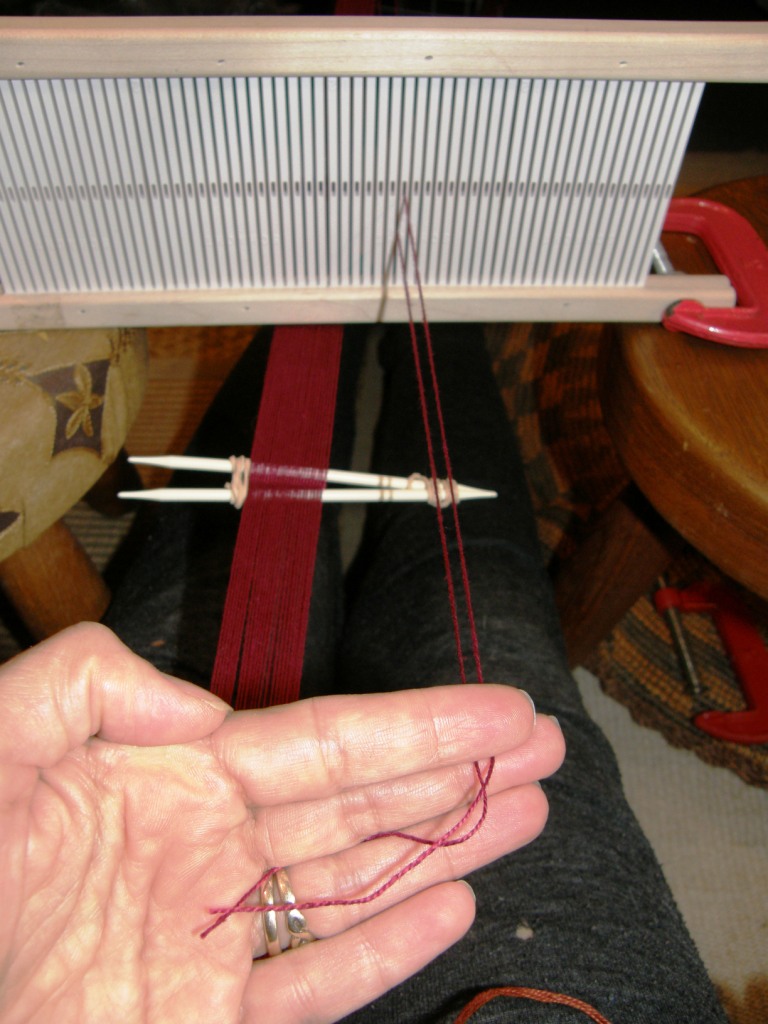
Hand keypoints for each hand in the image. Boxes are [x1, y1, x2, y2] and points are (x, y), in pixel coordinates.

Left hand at [0, 623, 562, 1023]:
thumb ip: (87, 683)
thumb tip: (206, 706)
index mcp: (176, 771)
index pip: (327, 741)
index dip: (421, 724)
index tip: (501, 708)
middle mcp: (211, 843)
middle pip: (363, 803)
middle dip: (458, 772)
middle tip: (545, 747)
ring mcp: (216, 933)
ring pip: (356, 881)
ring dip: (446, 844)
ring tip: (529, 811)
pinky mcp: (208, 1017)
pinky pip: (314, 981)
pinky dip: (386, 947)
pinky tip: (452, 902)